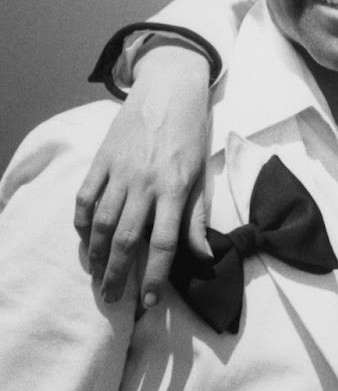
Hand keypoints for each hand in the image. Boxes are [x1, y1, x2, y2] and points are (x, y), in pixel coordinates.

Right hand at [74, 45, 212, 305]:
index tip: (148, 301)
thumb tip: (203, 256)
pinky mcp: (101, 160)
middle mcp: (146, 183)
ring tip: (96, 274)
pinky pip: (85, 197)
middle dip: (118, 273)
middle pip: (126, 239)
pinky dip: (81, 221)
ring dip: (96, 253)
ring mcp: (120, 171)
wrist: (170, 89)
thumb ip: (197, 216)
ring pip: (101, 221)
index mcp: (176, 188)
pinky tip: (83, 237)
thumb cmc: (192, 134)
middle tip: (112, 298)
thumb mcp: (203, 173)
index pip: (163, 243)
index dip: (155, 275)